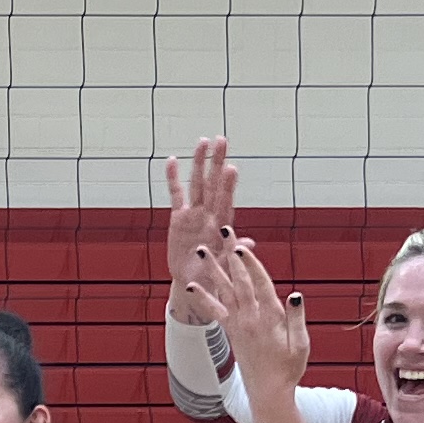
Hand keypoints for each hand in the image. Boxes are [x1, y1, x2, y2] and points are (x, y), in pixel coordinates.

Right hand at [165, 138, 237, 319]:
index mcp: (222, 225)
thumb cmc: (213, 275)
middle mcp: (209, 214)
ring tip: (202, 142)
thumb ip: (234, 253)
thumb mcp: (225, 266)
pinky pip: (176, 194)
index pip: (226, 200)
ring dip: (199, 162)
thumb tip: (250, 243)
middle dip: (217, 162)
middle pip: (213, 184)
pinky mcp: (178, 218)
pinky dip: (174, 178)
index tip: (232, 168)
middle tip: (221, 140)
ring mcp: (194, 214)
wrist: (194, 282)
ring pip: (196, 183)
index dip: (228, 184)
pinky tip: (173, 161)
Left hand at [197, 238, 309, 397]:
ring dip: (213, 269)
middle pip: (240, 281)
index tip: (241, 247)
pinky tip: (191, 286)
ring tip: (203, 251)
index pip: (260, 285)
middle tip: (223, 233)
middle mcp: (250, 319)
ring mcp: (238, 325)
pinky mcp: (231, 332)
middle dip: (231, 256)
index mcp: (270, 319)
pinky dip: (203, 298)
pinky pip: (215, 311)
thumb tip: (295, 295)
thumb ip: (297, 320)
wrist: (268, 392)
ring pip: (224, 291)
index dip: (250, 265)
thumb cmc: (289, 369)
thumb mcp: (301, 345)